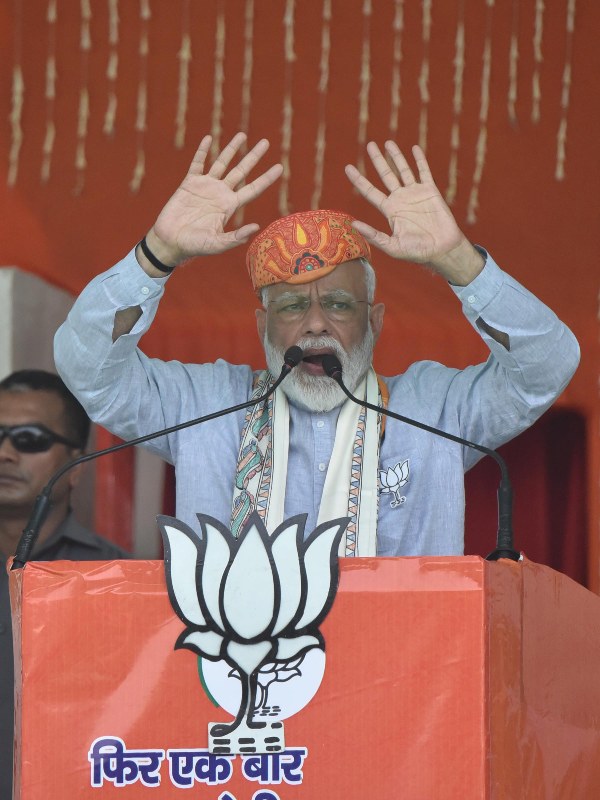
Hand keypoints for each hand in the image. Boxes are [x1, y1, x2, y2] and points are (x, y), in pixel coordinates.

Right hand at [144, 133, 282, 268]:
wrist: (171, 241)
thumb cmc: (195, 246)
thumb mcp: (218, 244)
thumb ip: (236, 237)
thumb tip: (256, 227)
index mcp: (230, 206)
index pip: (253, 189)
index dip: (266, 178)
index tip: (280, 167)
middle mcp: (221, 193)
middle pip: (241, 171)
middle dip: (253, 156)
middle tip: (266, 142)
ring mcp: (205, 186)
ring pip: (221, 162)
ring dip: (231, 148)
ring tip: (242, 135)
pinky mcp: (189, 183)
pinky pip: (197, 163)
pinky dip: (203, 151)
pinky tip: (209, 138)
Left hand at [345, 142, 483, 284]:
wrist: (442, 250)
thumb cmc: (417, 252)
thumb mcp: (392, 246)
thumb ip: (374, 236)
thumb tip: (353, 224)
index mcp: (390, 210)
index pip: (370, 191)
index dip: (359, 180)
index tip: (348, 167)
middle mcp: (400, 199)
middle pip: (386, 175)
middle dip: (377, 160)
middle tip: (369, 145)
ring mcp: (415, 193)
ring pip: (403, 169)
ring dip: (396, 156)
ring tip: (388, 142)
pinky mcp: (430, 191)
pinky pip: (424, 172)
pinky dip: (419, 160)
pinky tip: (414, 148)